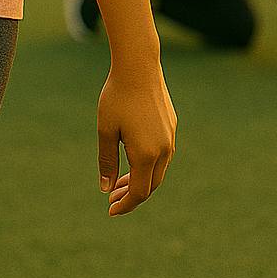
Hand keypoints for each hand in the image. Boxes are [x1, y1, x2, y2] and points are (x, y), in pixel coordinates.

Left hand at [97, 64, 175, 215]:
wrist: (139, 66)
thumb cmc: (117, 97)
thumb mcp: (106, 131)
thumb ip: (107, 162)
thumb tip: (106, 189)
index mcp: (147, 154)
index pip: (140, 192)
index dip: (126, 205)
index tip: (110, 211)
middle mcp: (164, 150)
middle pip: (151, 185)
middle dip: (131, 195)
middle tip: (111, 199)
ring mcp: (170, 138)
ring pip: (157, 171)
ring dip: (139, 180)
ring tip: (119, 183)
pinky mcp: (171, 126)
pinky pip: (162, 155)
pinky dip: (147, 165)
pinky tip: (132, 161)